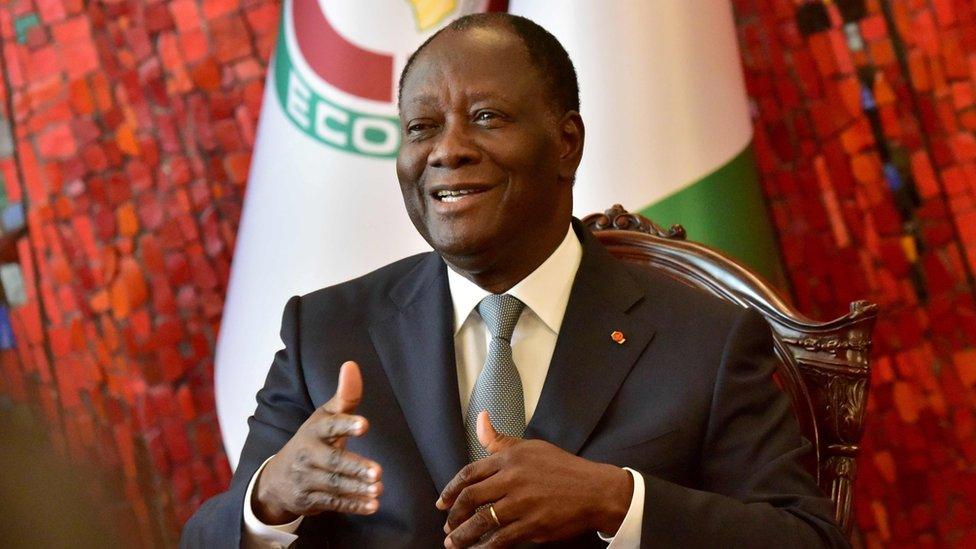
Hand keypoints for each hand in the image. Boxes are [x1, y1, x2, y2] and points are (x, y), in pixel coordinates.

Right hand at [252, 361, 382, 523]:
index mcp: (314, 430)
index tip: (364, 424)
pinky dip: (353, 506)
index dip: (346, 425)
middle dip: (354, 467)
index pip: (329, 426)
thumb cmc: (312, 440)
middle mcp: (307, 454)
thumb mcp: (325, 417)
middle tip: (377, 472)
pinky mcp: (309, 500)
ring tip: (379, 489)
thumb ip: (345, 396)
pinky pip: (333, 503)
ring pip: (334, 485)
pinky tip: (372, 506)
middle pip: (332, 461)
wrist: (278, 478)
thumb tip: (352, 365)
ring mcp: (306, 479)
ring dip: (357, 488)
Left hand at [436, 411, 632, 547]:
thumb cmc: (563, 468)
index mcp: (510, 459)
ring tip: (452, 542)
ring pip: (482, 521)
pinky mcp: (533, 525)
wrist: (595, 491)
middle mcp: (513, 479)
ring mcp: (523, 504)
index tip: (442, 502)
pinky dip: (485, 547)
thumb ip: (500, 440)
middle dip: (454, 514)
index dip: (451, 490)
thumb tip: (480, 418)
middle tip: (447, 525)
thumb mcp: (531, 448)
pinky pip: (501, 539)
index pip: (470, 473)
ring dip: (463, 534)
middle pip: (471, 498)